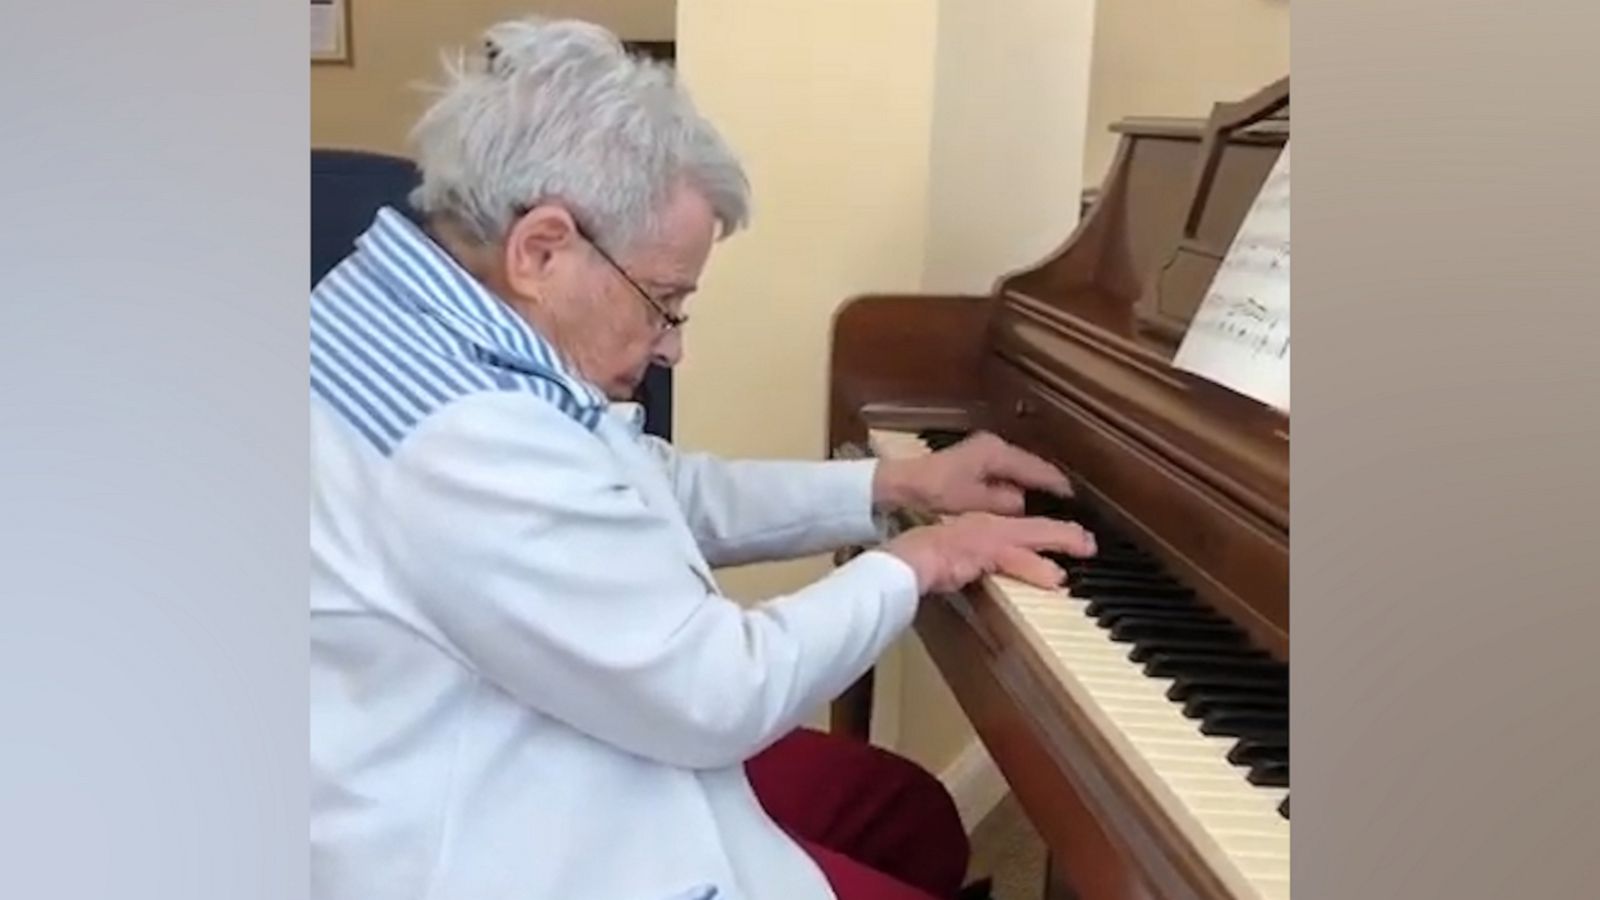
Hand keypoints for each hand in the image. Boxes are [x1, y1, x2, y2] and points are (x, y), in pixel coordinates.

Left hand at [874, 431, 1071, 515]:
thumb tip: (1023, 504)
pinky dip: (1016, 481)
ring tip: (1050, 500)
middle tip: (1066, 500)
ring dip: (1032, 482)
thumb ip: (1002, 501)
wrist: (904, 482)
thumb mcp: (973, 501)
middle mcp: (993, 446)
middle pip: (1029, 464)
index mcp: (996, 452)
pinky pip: (1006, 470)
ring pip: (1018, 467)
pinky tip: (1021, 496)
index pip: (1036, 467)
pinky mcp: (975, 458)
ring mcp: (983, 450)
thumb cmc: (936, 489)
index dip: (1055, 483)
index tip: (1073, 497)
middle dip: (1046, 482)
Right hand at [883, 512, 1096, 593]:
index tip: (1065, 535)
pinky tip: (1055, 578)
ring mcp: (987, 535)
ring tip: (1085, 546)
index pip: (1018, 525)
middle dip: (1062, 532)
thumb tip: (980, 573)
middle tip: (1087, 541)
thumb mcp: (952, 560)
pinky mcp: (985, 550)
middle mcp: (987, 524)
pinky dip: (1038, 568)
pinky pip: (1018, 559)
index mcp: (979, 525)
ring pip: (1033, 534)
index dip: (1043, 530)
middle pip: (1033, 525)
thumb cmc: (921, 561)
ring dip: (1061, 540)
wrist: (905, 561)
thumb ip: (971, 563)